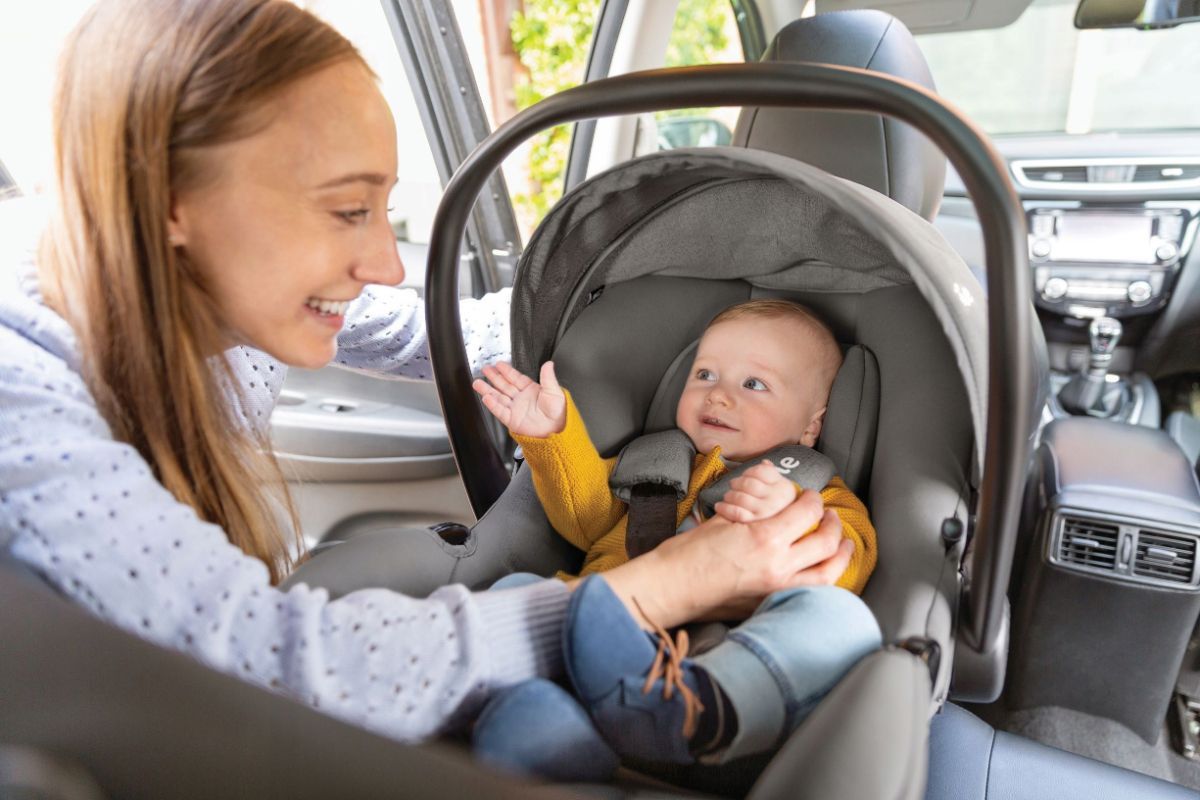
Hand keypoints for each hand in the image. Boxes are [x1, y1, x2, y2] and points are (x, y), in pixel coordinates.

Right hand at [472, 361, 565, 438]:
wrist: (557, 432)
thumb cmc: (559, 413)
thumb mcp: (554, 391)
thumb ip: (548, 377)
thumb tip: (548, 364)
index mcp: (532, 390)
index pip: (516, 378)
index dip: (507, 371)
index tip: (499, 364)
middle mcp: (522, 399)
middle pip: (504, 385)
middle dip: (494, 377)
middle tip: (485, 369)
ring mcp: (516, 409)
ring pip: (498, 397)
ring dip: (488, 390)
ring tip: (477, 383)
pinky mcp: (512, 420)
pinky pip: (500, 411)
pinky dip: (492, 404)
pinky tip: (486, 397)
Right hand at [602, 489, 853, 627]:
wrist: (670, 587)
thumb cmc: (687, 553)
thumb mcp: (723, 521)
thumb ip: (755, 510)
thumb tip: (774, 497)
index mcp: (765, 538)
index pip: (807, 512)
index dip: (812, 499)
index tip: (809, 496)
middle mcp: (778, 566)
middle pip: (826, 542)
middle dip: (833, 525)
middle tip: (830, 516)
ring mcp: (777, 590)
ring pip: (827, 574)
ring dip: (840, 557)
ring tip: (843, 546)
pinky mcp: (770, 605)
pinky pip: (810, 592)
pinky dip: (822, 580)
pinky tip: (822, 571)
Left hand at [713, 460, 795, 522]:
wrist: (774, 541)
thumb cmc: (776, 512)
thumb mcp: (780, 492)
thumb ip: (773, 476)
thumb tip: (765, 463)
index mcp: (787, 489)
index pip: (762, 471)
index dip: (750, 472)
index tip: (746, 476)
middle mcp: (779, 500)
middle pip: (749, 483)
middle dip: (737, 483)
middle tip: (733, 486)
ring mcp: (767, 513)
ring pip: (741, 497)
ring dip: (730, 495)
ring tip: (728, 497)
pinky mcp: (754, 526)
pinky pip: (735, 512)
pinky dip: (724, 507)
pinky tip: (720, 506)